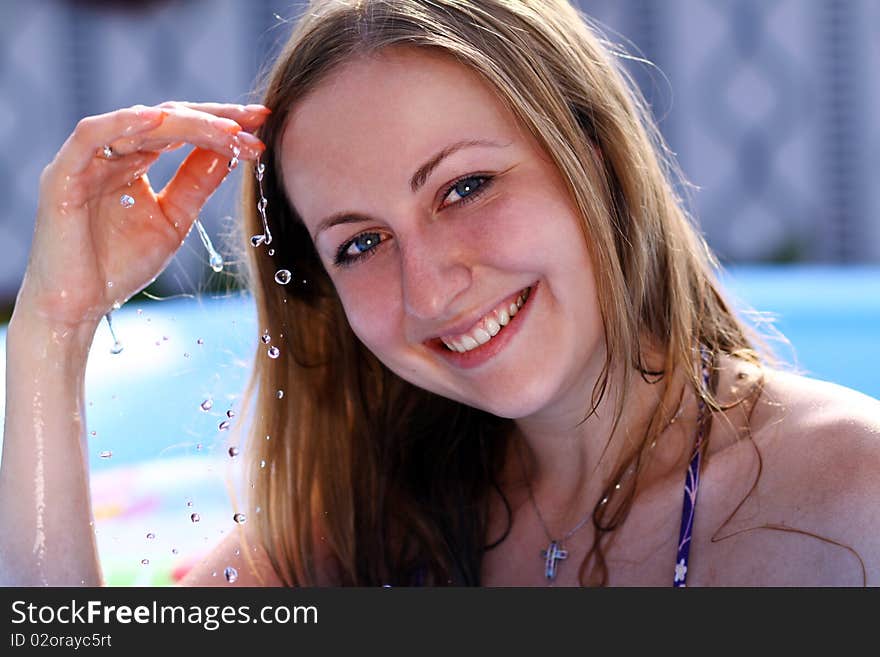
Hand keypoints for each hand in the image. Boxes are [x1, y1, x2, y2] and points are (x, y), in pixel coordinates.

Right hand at [18, 101, 267, 327]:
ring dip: (188, 123)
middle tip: (255, 122)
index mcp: (134, 160)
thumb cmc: (120, 264)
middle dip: (215, 119)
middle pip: (167, 120)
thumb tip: (231, 150)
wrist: (79, 306)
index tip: (261, 124)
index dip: (222, 124)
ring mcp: (85, 160)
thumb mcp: (174, 219)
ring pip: (140, 124)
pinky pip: (92, 136)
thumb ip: (197, 183)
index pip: (182, 130)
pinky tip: (162, 120)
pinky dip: (125, 123)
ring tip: (229, 128)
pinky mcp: (64, 174)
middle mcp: (110, 152)